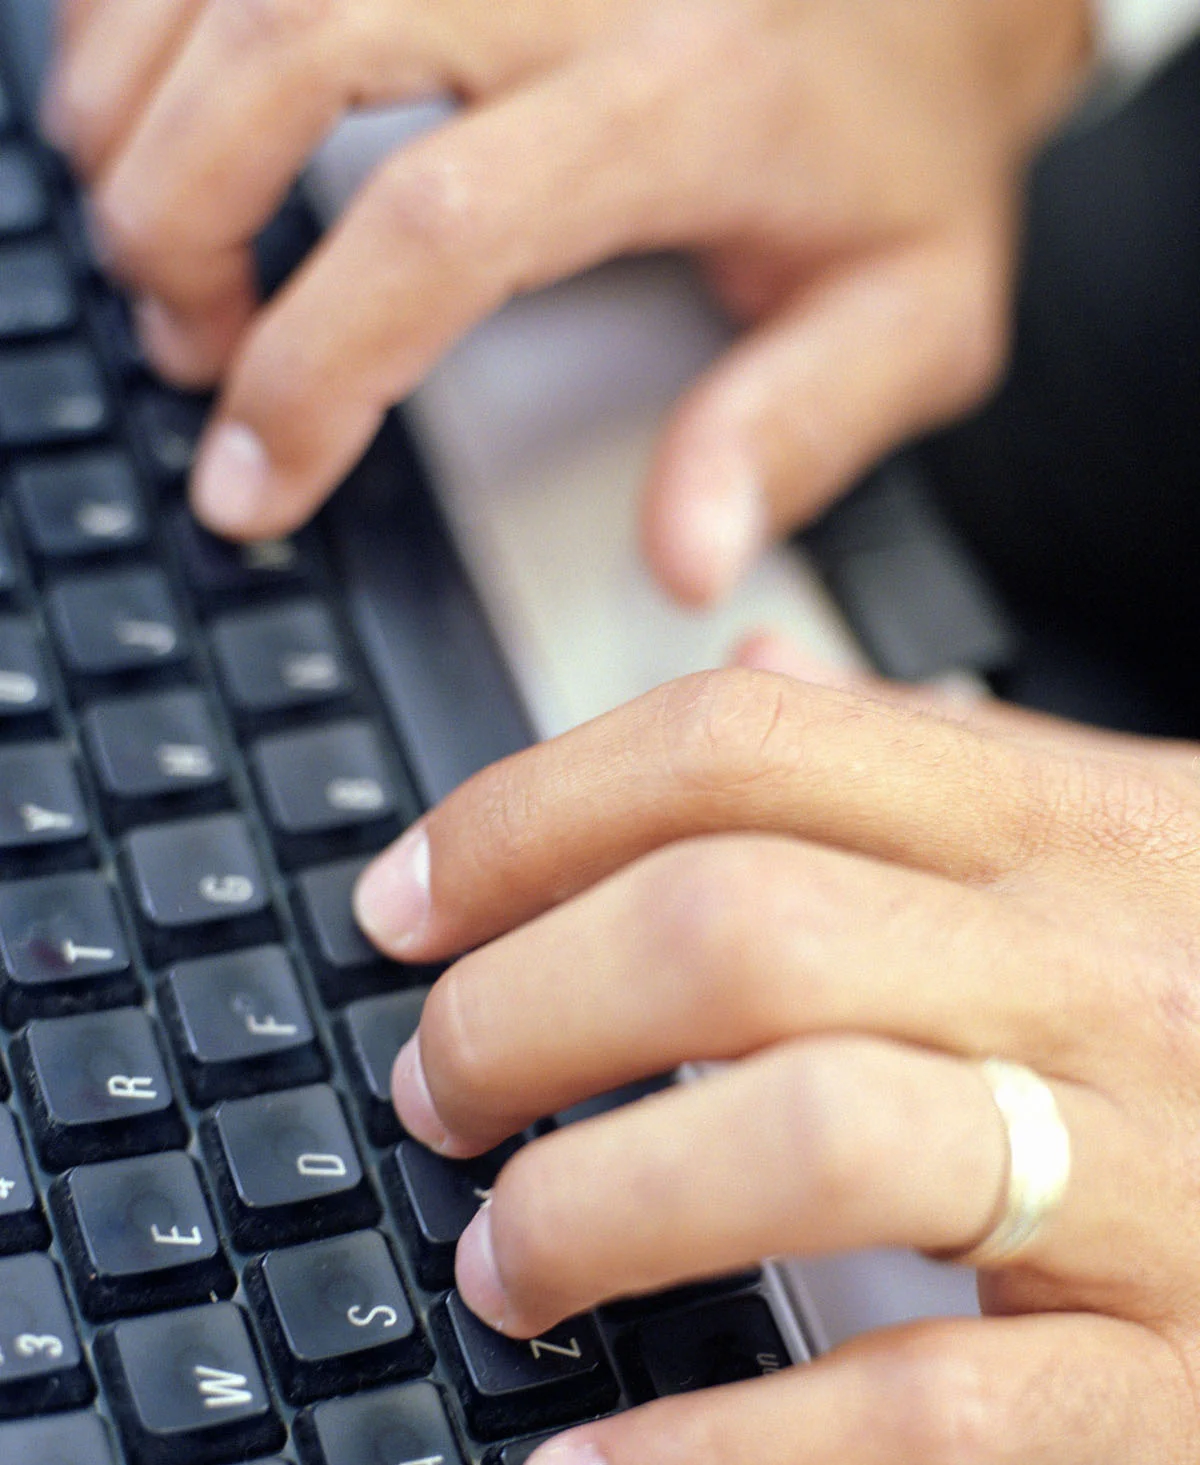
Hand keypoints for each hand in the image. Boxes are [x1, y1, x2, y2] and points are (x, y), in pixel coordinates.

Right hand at [46, 0, 1090, 600]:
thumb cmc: (907, 143)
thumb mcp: (912, 315)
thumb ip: (797, 433)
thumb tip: (689, 559)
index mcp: (688, 102)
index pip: (441, 231)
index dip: (312, 369)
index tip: (254, 482)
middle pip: (289, 51)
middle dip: (183, 221)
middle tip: (188, 347)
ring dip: (142, 107)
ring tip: (154, 242)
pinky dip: (153, 10)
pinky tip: (159, 99)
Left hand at [350, 666, 1199, 1464]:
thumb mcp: (1125, 833)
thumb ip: (936, 757)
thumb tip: (758, 672)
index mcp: (1058, 821)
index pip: (737, 751)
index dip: (528, 816)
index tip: (412, 900)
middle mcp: (1085, 973)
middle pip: (731, 936)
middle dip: (521, 1013)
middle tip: (440, 1086)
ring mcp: (1142, 1174)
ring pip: (809, 1144)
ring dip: (594, 1211)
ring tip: (504, 1260)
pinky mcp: (1173, 1379)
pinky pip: (916, 1420)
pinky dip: (716, 1462)